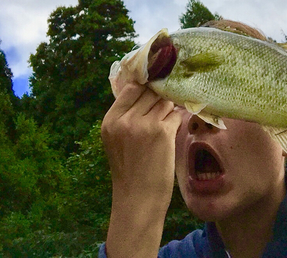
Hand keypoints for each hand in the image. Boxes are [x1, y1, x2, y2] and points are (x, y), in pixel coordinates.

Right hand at [101, 83, 181, 257]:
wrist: (137, 200)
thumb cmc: (129, 169)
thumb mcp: (116, 138)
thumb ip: (126, 114)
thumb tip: (144, 86)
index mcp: (110, 120)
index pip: (132, 86)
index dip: (145, 85)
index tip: (155, 86)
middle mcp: (125, 120)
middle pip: (150, 92)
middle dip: (159, 98)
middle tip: (163, 108)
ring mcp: (145, 125)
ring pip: (165, 102)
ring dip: (169, 109)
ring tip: (165, 123)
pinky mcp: (163, 133)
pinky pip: (175, 115)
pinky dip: (176, 120)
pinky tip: (172, 131)